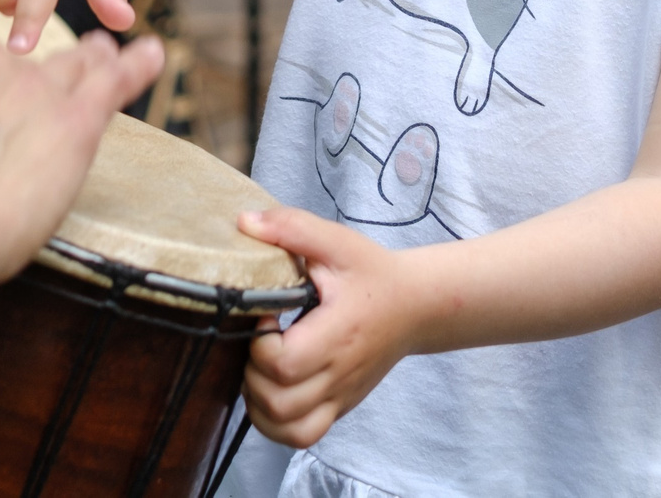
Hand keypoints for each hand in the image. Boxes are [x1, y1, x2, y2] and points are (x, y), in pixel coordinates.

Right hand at [0, 28, 163, 232]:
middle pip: (9, 63)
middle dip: (15, 90)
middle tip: (16, 127)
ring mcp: (33, 86)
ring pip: (66, 64)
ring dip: (84, 61)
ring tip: (101, 55)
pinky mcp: (75, 119)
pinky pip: (115, 81)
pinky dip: (138, 65)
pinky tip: (156, 52)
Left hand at [238, 207, 422, 446]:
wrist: (417, 306)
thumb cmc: (374, 274)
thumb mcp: (337, 242)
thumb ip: (292, 228)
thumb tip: (243, 223)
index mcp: (338, 333)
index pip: (284, 363)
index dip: (259, 342)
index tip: (264, 313)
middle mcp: (340, 373)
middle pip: (278, 402)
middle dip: (252, 373)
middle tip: (259, 341)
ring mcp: (340, 396)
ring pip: (286, 427)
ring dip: (258, 403)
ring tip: (260, 368)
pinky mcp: (340, 407)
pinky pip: (301, 436)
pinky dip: (275, 425)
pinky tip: (269, 393)